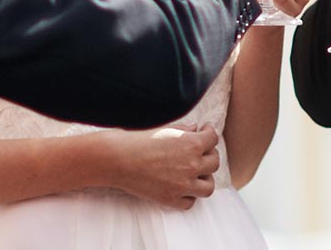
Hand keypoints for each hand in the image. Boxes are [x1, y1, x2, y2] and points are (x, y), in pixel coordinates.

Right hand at [95, 124, 221, 209]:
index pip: (213, 139)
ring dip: (204, 179)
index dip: (209, 133)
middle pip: (214, 163)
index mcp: (191, 144)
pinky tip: (181, 186)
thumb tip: (195, 129)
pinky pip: (190, 202)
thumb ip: (183, 130)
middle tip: (200, 151)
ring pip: (209, 187)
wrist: (116, 159)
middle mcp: (192, 165)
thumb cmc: (137, 140)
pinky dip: (188, 195)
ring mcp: (182, 185)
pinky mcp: (170, 199)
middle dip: (208, 155)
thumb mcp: (164, 129)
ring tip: (196, 173)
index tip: (204, 131)